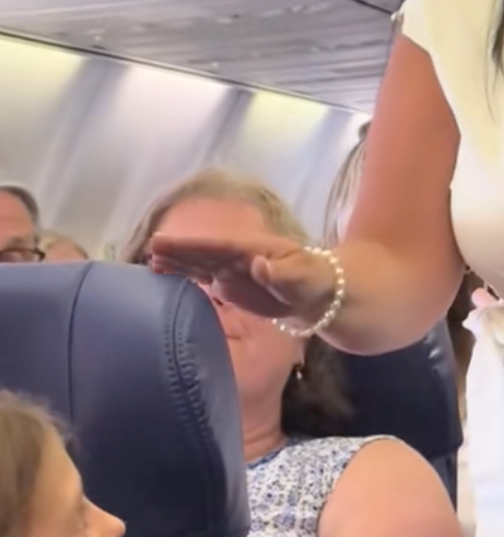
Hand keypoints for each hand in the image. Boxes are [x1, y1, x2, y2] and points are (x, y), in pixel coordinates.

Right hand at [146, 233, 334, 321]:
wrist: (321, 296)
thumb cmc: (316, 281)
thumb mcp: (304, 278)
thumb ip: (281, 273)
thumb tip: (259, 264)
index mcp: (255, 248)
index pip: (218, 244)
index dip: (191, 243)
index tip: (163, 240)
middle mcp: (239, 256)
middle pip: (203, 251)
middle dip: (177, 250)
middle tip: (149, 249)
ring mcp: (232, 269)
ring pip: (199, 263)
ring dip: (176, 262)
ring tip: (150, 262)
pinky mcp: (229, 285)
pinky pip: (202, 278)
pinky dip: (184, 276)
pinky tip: (165, 275)